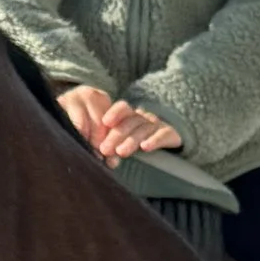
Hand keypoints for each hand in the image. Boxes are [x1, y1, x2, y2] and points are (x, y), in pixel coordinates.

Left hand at [55, 88, 182, 165]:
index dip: (114, 113)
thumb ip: (109, 141)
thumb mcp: (124, 138)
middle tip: (105, 148)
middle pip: (130, 122)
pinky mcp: (170, 133)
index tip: (105, 122)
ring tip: (121, 152)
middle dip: (116, 135)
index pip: (122, 108)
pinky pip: (162, 135)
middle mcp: (143, 117)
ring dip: (131, 140)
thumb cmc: (139, 138)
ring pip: (143, 129)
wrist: (170, 138)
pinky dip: (154, 140)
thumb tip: (89, 148)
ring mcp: (157, 124)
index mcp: (131, 115)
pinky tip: (145, 147)